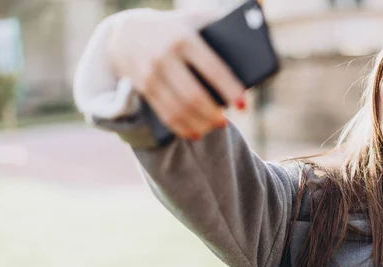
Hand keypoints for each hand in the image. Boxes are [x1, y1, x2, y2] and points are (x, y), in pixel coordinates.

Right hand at [106, 9, 245, 139]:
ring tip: (214, 127)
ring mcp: (152, 74)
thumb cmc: (174, 27)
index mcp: (185, 38)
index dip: (230, 90)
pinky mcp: (144, 89)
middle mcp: (166, 57)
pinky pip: (165, 115)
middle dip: (213, 114)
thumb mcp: (192, 18)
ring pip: (179, 110)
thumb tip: (257, 19)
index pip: (212, 69)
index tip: (244, 105)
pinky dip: (182, 128)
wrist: (126, 31)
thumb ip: (219, 21)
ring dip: (200, 124)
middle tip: (225, 121)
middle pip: (194, 96)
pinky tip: (196, 132)